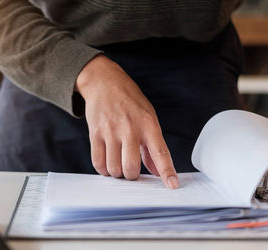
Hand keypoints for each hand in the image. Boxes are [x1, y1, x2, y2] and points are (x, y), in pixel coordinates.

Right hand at [76, 55, 178, 188]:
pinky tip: (107, 163)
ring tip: (118, 164)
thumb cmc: (129, 101)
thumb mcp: (148, 117)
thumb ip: (152, 146)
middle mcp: (130, 128)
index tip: (172, 185)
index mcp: (148, 124)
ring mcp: (111, 131)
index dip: (167, 172)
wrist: (104, 82)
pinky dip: (103, 169)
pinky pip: (98, 162)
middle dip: (132, 176)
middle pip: (131, 168)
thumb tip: (156, 171)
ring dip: (117, 173)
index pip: (160, 153)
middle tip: (132, 170)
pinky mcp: (95, 133)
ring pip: (114, 168)